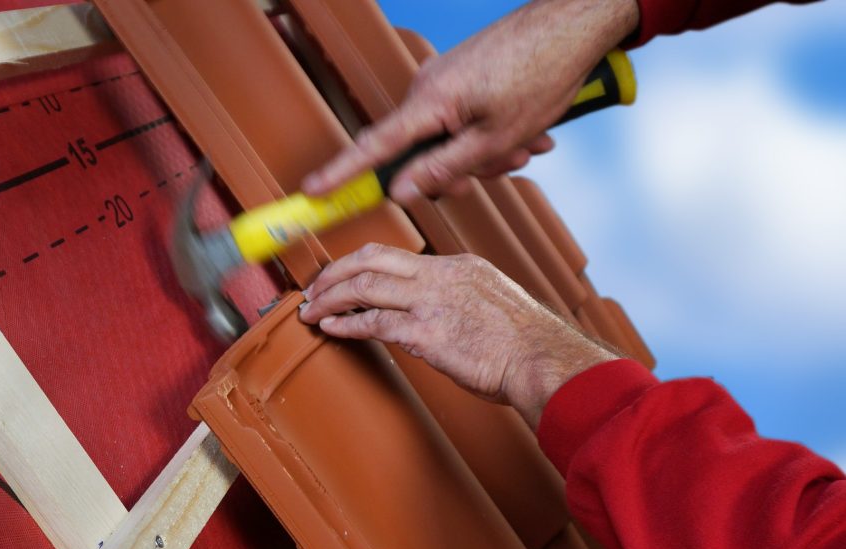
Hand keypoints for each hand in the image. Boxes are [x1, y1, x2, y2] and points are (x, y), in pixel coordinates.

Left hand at [297, 244, 618, 427]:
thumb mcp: (494, 305)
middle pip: (372, 259)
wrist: (546, 362)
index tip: (343, 278)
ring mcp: (433, 302)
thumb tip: (441, 316)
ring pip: (364, 285)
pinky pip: (372, 322)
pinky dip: (345, 323)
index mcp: (460, 266)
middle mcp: (442, 275)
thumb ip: (462, 302)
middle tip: (314, 288)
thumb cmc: (528, 346)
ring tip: (311, 309)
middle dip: (335, 272)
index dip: (362, 265)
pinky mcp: (426, 333)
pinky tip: (329, 327)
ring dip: (330, 297)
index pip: (398, 256)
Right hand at [301, 0, 639, 206]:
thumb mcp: (495, 138)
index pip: (374, 146)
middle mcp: (429, 88)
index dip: (343, 172)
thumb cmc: (541, 74)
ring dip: (486, 151)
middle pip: (421, 151)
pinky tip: (529, 130)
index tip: (312, 189)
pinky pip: (465, 117)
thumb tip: (399, 190)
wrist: (573, 21)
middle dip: (459, 170)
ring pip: (451, 137)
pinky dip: (492, 130)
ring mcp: (446, 79)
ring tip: (529, 144)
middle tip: (499, 169)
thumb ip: (443, 168)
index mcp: (430, 102)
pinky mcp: (464, 75)